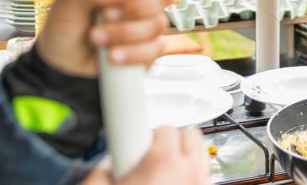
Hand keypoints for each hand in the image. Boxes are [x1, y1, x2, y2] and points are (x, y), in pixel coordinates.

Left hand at [36, 0, 179, 76]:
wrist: (62, 61)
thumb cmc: (67, 25)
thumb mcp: (68, 3)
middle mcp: (142, 0)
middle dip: (134, 8)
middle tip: (105, 14)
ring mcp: (148, 25)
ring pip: (158, 24)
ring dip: (125, 33)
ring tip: (96, 37)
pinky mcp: (149, 50)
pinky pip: (155, 49)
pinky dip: (132, 53)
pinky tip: (112, 55)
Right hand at [82, 127, 210, 184]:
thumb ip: (102, 172)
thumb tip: (108, 163)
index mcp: (161, 163)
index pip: (165, 128)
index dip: (146, 134)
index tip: (137, 142)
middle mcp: (188, 173)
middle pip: (191, 136)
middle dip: (170, 141)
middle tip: (149, 154)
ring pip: (203, 156)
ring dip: (186, 157)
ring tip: (163, 171)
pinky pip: (205, 179)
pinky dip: (193, 178)